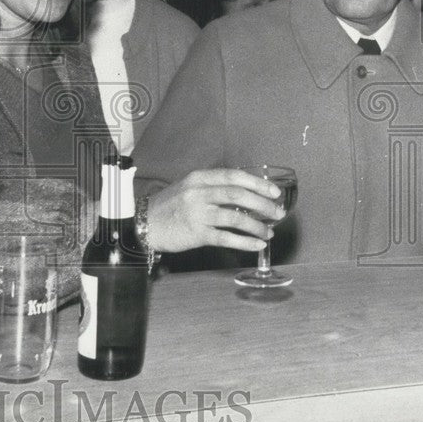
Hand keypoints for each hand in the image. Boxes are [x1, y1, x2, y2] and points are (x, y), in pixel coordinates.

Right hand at [147, 169, 283, 252]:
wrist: (144, 224)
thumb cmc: (169, 207)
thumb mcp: (188, 188)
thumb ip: (212, 187)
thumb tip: (245, 194)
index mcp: (198, 178)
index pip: (233, 176)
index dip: (257, 184)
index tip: (274, 192)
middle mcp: (198, 193)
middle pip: (238, 195)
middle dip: (263, 204)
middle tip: (278, 213)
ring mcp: (197, 213)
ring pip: (235, 217)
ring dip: (257, 226)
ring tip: (269, 232)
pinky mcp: (197, 234)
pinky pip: (227, 238)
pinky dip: (245, 242)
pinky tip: (257, 245)